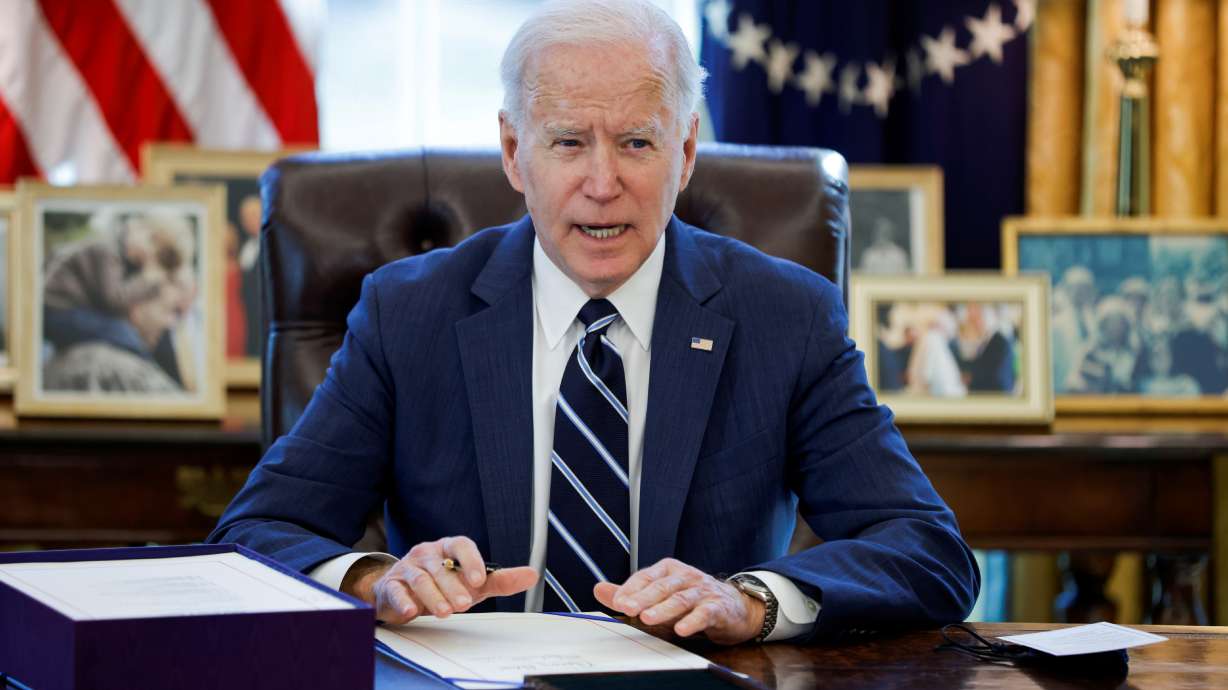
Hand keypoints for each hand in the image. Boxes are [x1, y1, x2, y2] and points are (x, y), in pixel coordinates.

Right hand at [344, 536, 537, 624]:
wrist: (402, 593)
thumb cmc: (443, 585)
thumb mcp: (472, 583)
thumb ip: (500, 580)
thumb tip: (533, 574)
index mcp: (448, 548)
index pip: (461, 545)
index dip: (471, 560)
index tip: (480, 579)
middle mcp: (427, 554)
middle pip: (440, 566)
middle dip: (453, 586)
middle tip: (465, 603)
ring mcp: (407, 568)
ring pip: (420, 579)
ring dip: (433, 596)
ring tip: (445, 612)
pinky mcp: (391, 586)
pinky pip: (396, 590)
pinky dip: (403, 601)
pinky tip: (411, 612)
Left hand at [593, 558, 764, 644]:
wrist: (734, 607)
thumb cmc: (691, 600)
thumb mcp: (659, 595)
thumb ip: (630, 593)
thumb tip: (598, 589)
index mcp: (669, 569)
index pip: (646, 576)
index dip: (631, 589)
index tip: (618, 602)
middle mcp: (686, 576)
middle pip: (662, 586)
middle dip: (643, 597)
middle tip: (627, 608)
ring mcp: (702, 591)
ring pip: (681, 598)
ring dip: (664, 609)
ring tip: (648, 618)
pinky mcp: (717, 607)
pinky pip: (704, 613)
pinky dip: (692, 621)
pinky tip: (682, 629)